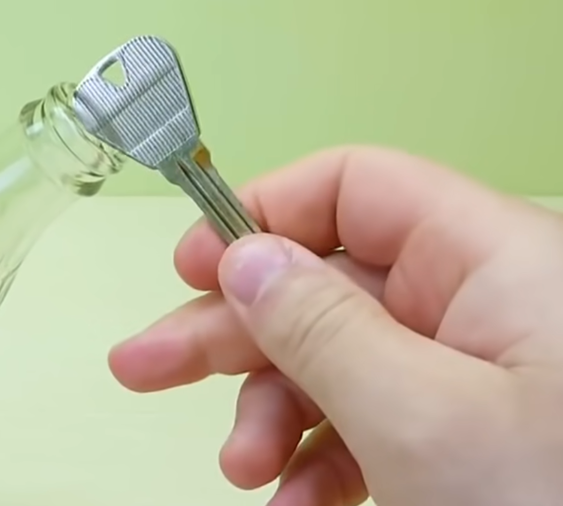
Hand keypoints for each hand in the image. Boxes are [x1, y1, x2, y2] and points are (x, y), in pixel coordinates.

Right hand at [109, 146, 562, 505]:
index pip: (358, 188)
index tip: (191, 268)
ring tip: (241, 472)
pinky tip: (293, 501)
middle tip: (142, 367)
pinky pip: (374, 420)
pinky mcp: (473, 435)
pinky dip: (321, 458)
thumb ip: (319, 327)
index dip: (264, 216)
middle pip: (328, 281)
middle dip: (233, 331)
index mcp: (498, 259)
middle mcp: (488, 304)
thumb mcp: (419, 418)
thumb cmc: (551, 504)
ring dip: (272, 413)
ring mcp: (480, 375)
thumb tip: (244, 257)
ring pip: (341, 360)